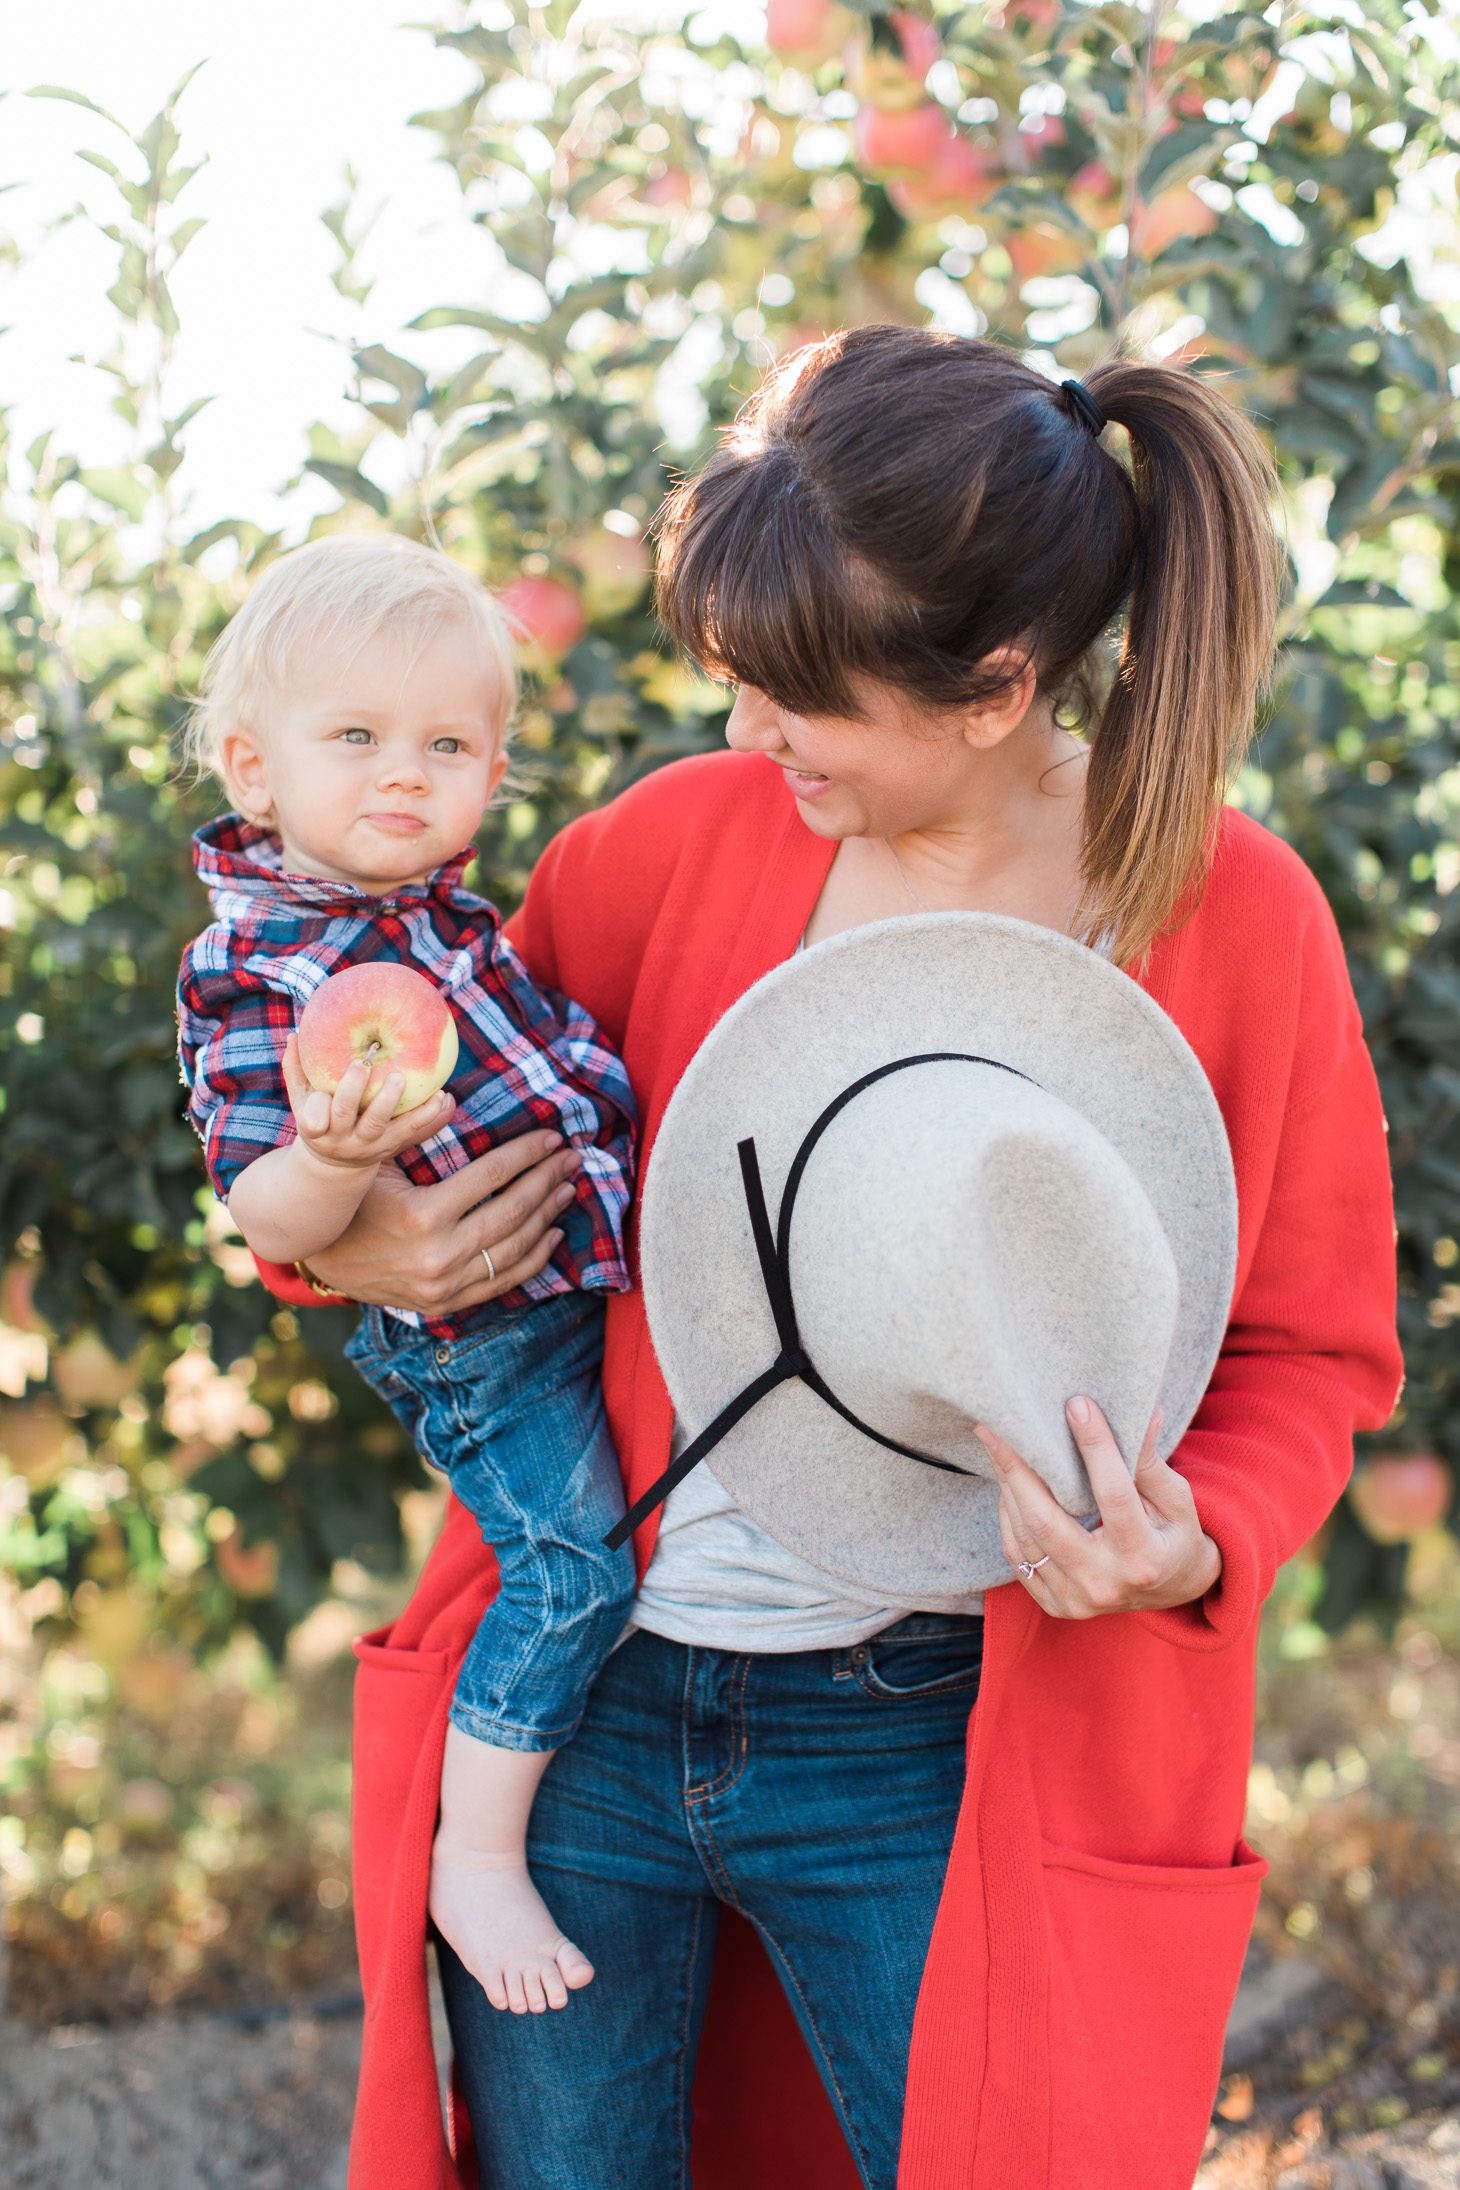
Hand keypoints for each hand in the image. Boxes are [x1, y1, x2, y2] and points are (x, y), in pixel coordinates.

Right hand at [282, 1033, 453, 1171]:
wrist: (336, 1164)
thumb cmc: (318, 1119)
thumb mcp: (301, 1099)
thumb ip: (296, 1069)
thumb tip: (295, 1033)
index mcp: (316, 1127)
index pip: (314, 1116)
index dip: (319, 1104)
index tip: (323, 1077)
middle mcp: (341, 1138)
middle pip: (345, 1115)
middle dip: (353, 1090)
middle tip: (362, 1063)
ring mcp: (368, 1145)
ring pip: (380, 1125)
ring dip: (391, 1101)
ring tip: (401, 1078)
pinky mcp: (391, 1147)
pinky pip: (410, 1131)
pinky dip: (428, 1115)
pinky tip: (442, 1096)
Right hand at [303, 1126, 585, 1314]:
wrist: (320, 1257)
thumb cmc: (353, 1199)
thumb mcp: (378, 1164)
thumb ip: (416, 1138)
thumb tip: (458, 1101)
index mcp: (421, 1216)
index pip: (490, 1177)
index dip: (526, 1154)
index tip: (552, 1137)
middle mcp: (438, 1255)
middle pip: (512, 1212)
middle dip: (547, 1181)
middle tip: (571, 1158)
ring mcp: (445, 1285)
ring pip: (513, 1248)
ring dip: (547, 1216)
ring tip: (567, 1189)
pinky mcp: (447, 1303)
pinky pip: (502, 1281)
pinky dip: (533, 1259)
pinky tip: (552, 1234)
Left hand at [975, 1397, 1222, 1618]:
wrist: (1173, 1590)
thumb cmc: (1175, 1534)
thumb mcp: (1176, 1499)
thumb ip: (1150, 1461)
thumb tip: (1142, 1411)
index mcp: (1144, 1557)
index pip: (1113, 1494)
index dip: (1095, 1447)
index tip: (1077, 1406)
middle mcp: (1106, 1584)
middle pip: (1047, 1522)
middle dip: (1018, 1470)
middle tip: (997, 1429)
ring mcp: (1077, 1600)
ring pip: (1026, 1538)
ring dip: (1008, 1489)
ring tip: (998, 1448)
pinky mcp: (1057, 1604)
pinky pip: (1018, 1558)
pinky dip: (1009, 1519)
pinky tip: (1008, 1487)